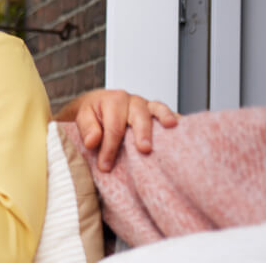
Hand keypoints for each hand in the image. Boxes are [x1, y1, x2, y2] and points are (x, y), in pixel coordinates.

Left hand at [61, 89, 179, 171]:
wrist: (99, 104)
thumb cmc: (93, 113)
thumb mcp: (83, 118)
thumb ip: (87, 129)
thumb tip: (92, 142)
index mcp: (112, 100)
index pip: (113, 127)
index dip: (109, 147)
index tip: (105, 166)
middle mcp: (131, 100)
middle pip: (138, 116)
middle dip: (141, 133)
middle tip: (144, 149)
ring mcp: (146, 104)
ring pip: (156, 109)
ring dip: (164, 117)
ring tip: (171, 126)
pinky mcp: (155, 110)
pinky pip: (167, 112)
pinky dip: (175, 117)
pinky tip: (182, 127)